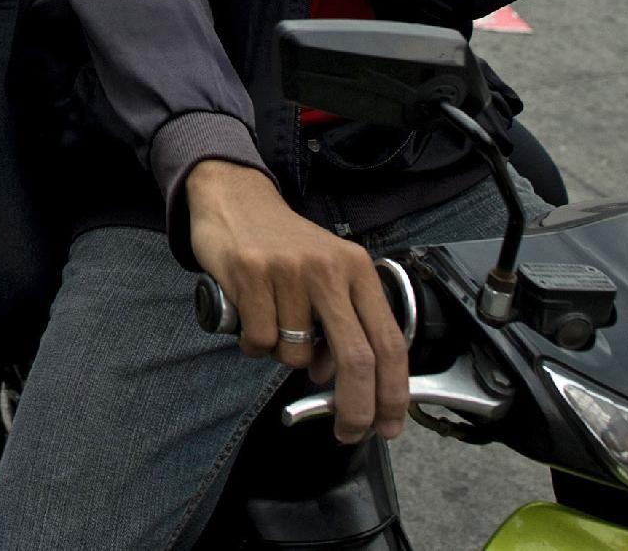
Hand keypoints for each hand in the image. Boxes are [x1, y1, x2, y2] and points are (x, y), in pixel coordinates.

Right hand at [187, 160, 409, 443]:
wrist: (235, 197)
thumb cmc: (284, 244)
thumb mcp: (328, 272)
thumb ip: (342, 322)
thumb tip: (336, 378)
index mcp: (357, 268)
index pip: (389, 341)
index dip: (393, 392)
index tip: (389, 424)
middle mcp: (329, 268)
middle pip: (356, 358)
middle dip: (355, 407)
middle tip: (347, 430)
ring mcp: (289, 271)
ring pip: (297, 355)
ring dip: (284, 357)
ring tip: (273, 321)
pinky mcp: (250, 274)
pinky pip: (259, 341)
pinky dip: (253, 343)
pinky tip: (249, 314)